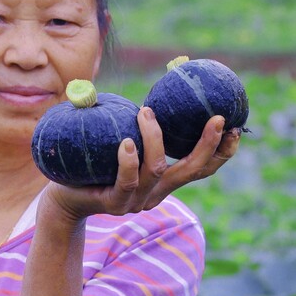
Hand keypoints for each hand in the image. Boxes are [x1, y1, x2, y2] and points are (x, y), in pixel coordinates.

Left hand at [44, 107, 240, 220]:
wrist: (61, 199)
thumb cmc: (91, 166)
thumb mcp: (119, 145)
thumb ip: (137, 129)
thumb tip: (150, 93)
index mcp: (162, 182)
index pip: (201, 169)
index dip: (221, 152)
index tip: (235, 128)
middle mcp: (154, 194)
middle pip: (192, 171)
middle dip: (208, 145)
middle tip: (217, 117)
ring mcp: (135, 201)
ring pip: (157, 170)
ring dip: (155, 138)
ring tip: (146, 112)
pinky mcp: (111, 203)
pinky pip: (126, 181)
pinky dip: (128, 160)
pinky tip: (125, 143)